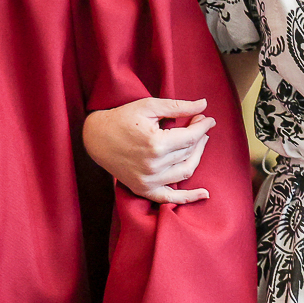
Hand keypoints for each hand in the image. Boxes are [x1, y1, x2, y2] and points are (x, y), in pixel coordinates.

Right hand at [81, 98, 214, 203]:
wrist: (96, 137)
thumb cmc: (121, 118)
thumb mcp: (149, 106)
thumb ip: (178, 106)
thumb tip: (204, 104)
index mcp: (156, 144)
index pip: (191, 137)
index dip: (203, 126)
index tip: (208, 118)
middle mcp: (154, 165)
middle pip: (189, 152)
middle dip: (199, 136)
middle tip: (201, 124)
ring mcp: (148, 180)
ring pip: (185, 171)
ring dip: (197, 156)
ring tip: (200, 142)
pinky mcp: (143, 189)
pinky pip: (170, 198)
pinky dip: (188, 198)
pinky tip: (204, 193)